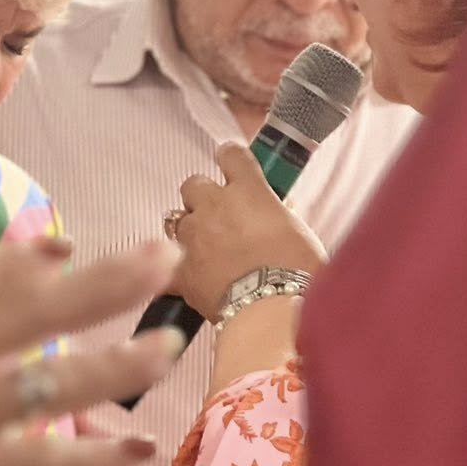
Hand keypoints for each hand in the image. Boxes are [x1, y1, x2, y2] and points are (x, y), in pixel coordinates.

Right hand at [0, 237, 184, 465]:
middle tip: (162, 258)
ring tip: (169, 344)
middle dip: (105, 280)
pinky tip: (138, 451)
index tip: (63, 246)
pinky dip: (96, 457)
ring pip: (57, 376)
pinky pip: (44, 459)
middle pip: (37, 305)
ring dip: (120, 360)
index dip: (25, 260)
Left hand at [169, 144, 327, 322]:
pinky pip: (166, 264)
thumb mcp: (300, 232)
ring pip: (176, 220)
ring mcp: (193, 236)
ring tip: (204, 250)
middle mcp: (215, 206)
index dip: (230, 159)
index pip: (232, 155)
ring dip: (188, 231)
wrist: (272, 309)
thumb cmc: (297, 274)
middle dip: (202, 197)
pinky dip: (174, 270)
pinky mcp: (180, 269)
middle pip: (193, 184)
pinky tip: (187, 279)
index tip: (230, 164)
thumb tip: (275, 211)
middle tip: (217, 215)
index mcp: (249, 191)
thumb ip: (278, 214)